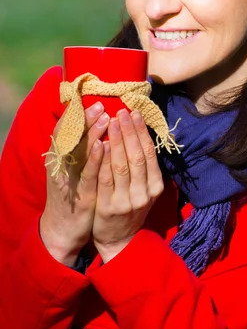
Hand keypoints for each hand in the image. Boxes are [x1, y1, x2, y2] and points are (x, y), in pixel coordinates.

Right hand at [40, 102, 108, 265]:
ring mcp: (69, 180)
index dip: (77, 114)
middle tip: (101, 104)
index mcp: (59, 158)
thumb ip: (79, 148)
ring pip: (79, 152)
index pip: (65, 130)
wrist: (62, 228)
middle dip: (87, 119)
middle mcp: (61, 166)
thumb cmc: (72, 194)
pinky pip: (87, 174)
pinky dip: (94, 159)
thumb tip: (91, 125)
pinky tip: (103, 146)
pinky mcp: (80, 195)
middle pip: (72, 137)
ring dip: (92, 133)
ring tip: (105, 117)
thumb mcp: (71, 169)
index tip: (90, 99)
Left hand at [92, 109, 163, 262]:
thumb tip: (142, 135)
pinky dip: (103, 160)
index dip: (142, 132)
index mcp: (155, 187)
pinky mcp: (109, 207)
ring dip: (117, 141)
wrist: (119, 240)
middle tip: (122, 111)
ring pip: (122, 165)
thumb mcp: (145, 190)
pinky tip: (101, 144)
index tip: (135, 113)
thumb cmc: (131, 208)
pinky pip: (105, 178)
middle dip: (129, 131)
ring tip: (111, 121)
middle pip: (136, 156)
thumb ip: (145, 168)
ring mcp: (127, 201)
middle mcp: (144, 193)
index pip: (149, 154)